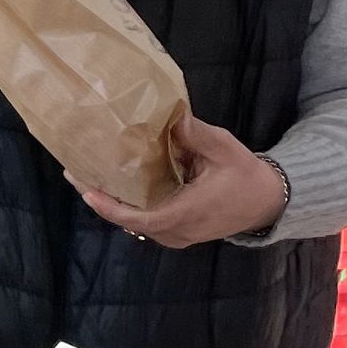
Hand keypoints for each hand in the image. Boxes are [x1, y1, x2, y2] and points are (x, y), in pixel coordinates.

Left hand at [78, 113, 288, 247]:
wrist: (270, 202)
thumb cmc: (246, 175)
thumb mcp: (224, 149)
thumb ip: (196, 134)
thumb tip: (172, 113)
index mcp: (184, 214)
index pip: (138, 217)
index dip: (110, 207)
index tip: (87, 191)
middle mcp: (175, 231)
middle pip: (129, 219)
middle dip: (102, 198)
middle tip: (76, 172)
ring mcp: (176, 235)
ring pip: (137, 221)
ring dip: (114, 201)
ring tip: (89, 175)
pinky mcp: (178, 231)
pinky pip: (147, 220)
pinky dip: (129, 204)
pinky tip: (116, 183)